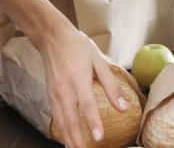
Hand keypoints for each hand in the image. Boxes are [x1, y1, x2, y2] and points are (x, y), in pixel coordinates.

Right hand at [37, 23, 127, 147]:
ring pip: (61, 121)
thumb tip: (123, 106)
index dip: (93, 122)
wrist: (52, 37)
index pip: (86, 104)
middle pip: (70, 119)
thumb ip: (111, 84)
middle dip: (77, 139)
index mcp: (78, 78)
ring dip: (68, 138)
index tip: (99, 138)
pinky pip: (56, 117)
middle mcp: (64, 88)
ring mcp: (55, 93)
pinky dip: (61, 130)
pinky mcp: (50, 95)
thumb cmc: (77, 46)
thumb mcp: (98, 59)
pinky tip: (67, 139)